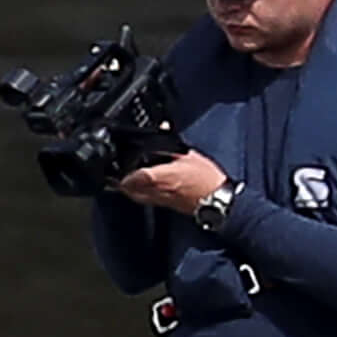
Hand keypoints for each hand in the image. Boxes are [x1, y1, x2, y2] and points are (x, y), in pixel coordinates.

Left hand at [114, 151, 230, 216]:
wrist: (215, 199)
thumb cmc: (205, 178)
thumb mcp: (188, 155)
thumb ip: (171, 146)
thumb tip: (163, 131)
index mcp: (158, 177)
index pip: (131, 176)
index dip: (123, 169)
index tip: (120, 161)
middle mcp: (154, 191)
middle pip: (127, 188)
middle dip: (121, 179)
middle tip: (121, 170)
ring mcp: (157, 200)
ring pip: (134, 196)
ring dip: (128, 187)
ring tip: (128, 178)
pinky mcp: (163, 206)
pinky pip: (144, 199)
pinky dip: (138, 193)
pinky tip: (142, 186)